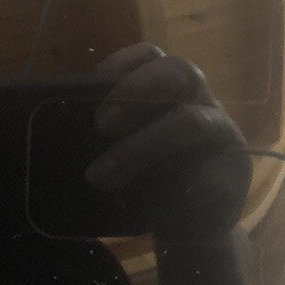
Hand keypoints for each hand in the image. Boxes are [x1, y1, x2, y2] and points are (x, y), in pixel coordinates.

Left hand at [85, 43, 252, 240]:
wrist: (190, 227)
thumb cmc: (151, 178)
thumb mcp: (127, 149)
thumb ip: (107, 131)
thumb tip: (53, 124)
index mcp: (173, 91)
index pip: (152, 57)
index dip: (122, 63)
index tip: (92, 82)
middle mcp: (203, 104)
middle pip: (181, 72)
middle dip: (138, 90)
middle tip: (101, 123)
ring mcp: (223, 140)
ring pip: (190, 122)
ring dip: (141, 147)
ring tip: (100, 177)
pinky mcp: (231, 181)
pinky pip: (206, 180)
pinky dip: (171, 194)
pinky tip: (148, 209)